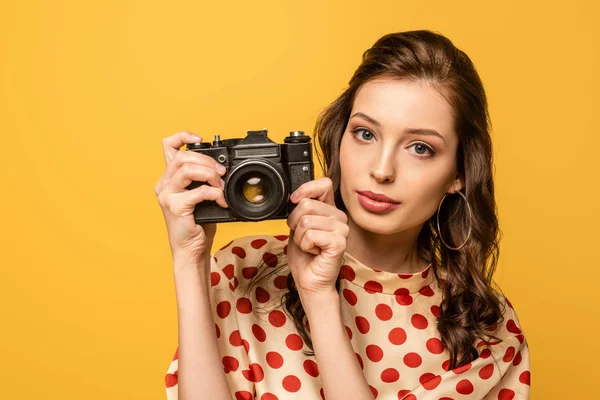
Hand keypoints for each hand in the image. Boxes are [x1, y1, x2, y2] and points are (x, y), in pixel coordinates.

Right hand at [154, 131, 227, 264]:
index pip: (168, 146)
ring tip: (220, 186)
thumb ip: (203, 179)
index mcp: (169, 178)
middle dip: (206, 160)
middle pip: (182, 156)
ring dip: (210, 174)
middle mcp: (164, 184)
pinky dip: (214, 193)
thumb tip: (221, 167)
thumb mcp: (200, 195)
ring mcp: (167, 195)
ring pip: (187, 169)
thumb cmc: (197, 223)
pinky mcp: (175, 207)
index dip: (182, 136)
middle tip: (220, 172)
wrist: (191, 249)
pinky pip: (199, 191)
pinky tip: (221, 201)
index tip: (200, 138)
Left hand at [286, 177, 348, 296]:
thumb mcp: (297, 227)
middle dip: (295, 223)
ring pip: (305, 221)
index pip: (324, 183)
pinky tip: (314, 252)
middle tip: (303, 238)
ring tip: (309, 246)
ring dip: (299, 237)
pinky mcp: (339, 242)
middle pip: (306, 204)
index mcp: (329, 210)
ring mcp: (342, 229)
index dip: (305, 189)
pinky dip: (305, 246)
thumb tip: (294, 197)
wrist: (309, 281)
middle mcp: (339, 217)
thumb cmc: (304, 257)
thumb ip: (299, 211)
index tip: (294, 200)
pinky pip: (310, 235)